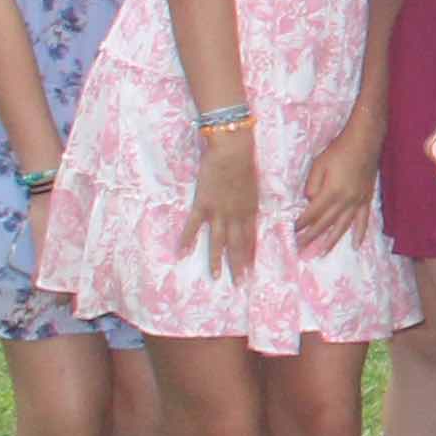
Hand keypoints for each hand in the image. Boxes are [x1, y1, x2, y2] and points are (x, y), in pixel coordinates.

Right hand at [193, 124, 266, 276]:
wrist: (233, 151)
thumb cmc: (245, 164)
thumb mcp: (254, 187)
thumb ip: (249, 203)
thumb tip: (248, 214)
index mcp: (250, 211)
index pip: (250, 239)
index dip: (250, 256)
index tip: (251, 271)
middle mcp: (236, 215)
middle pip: (238, 245)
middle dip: (239, 265)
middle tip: (239, 283)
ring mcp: (219, 212)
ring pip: (218, 241)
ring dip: (216, 260)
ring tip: (216, 277)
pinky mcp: (203, 204)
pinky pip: (193, 226)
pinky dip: (187, 239)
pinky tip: (181, 253)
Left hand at [296, 117, 382, 253]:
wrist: (365, 141)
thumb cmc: (339, 150)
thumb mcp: (319, 164)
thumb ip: (312, 185)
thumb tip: (309, 201)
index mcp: (331, 192)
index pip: (312, 214)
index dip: (300, 224)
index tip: (291, 232)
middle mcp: (345, 201)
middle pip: (325, 223)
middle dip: (310, 237)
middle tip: (299, 248)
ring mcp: (357, 202)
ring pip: (343, 226)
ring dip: (331, 241)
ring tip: (321, 253)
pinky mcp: (366, 199)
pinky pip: (363, 220)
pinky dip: (359, 234)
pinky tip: (356, 245)